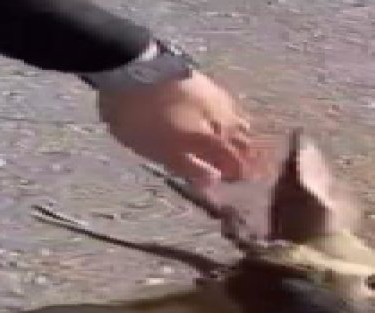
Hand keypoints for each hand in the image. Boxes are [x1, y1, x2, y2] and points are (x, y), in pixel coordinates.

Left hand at [96, 71, 263, 189]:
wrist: (130, 67)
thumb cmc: (142, 119)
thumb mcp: (160, 151)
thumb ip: (189, 167)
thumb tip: (214, 181)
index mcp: (214, 141)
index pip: (238, 164)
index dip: (239, 175)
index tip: (236, 183)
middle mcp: (224, 121)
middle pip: (244, 142)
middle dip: (243, 157)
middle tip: (233, 166)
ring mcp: (217, 99)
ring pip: (238, 122)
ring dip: (238, 136)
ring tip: (228, 144)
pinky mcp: (206, 82)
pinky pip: (227, 105)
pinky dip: (227, 117)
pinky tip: (216, 119)